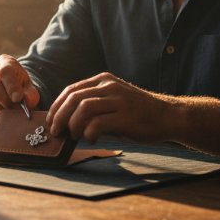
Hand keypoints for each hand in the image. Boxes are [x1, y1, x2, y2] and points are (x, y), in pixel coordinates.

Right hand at [0, 54, 39, 122]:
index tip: (18, 99)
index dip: (11, 85)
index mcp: (4, 61)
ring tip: (7, 115)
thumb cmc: (20, 87)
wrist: (9, 90)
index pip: (5, 70)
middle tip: (14, 111)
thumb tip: (25, 100)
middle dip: (4, 100)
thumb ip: (30, 94)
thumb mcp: (29, 88)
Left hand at [45, 72, 176, 142]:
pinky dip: (89, 132)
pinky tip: (91, 139)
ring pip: (83, 108)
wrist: (169, 116)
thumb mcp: (114, 100)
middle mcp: (109, 86)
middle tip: (56, 132)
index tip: (50, 121)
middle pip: (74, 98)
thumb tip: (66, 121)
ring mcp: (119, 100)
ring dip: (72, 124)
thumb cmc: (138, 113)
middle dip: (59, 116)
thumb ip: (94, 105)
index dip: (57, 106)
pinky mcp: (126, 116)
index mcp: (104, 80)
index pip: (71, 90)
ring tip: (73, 136)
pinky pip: (98, 123)